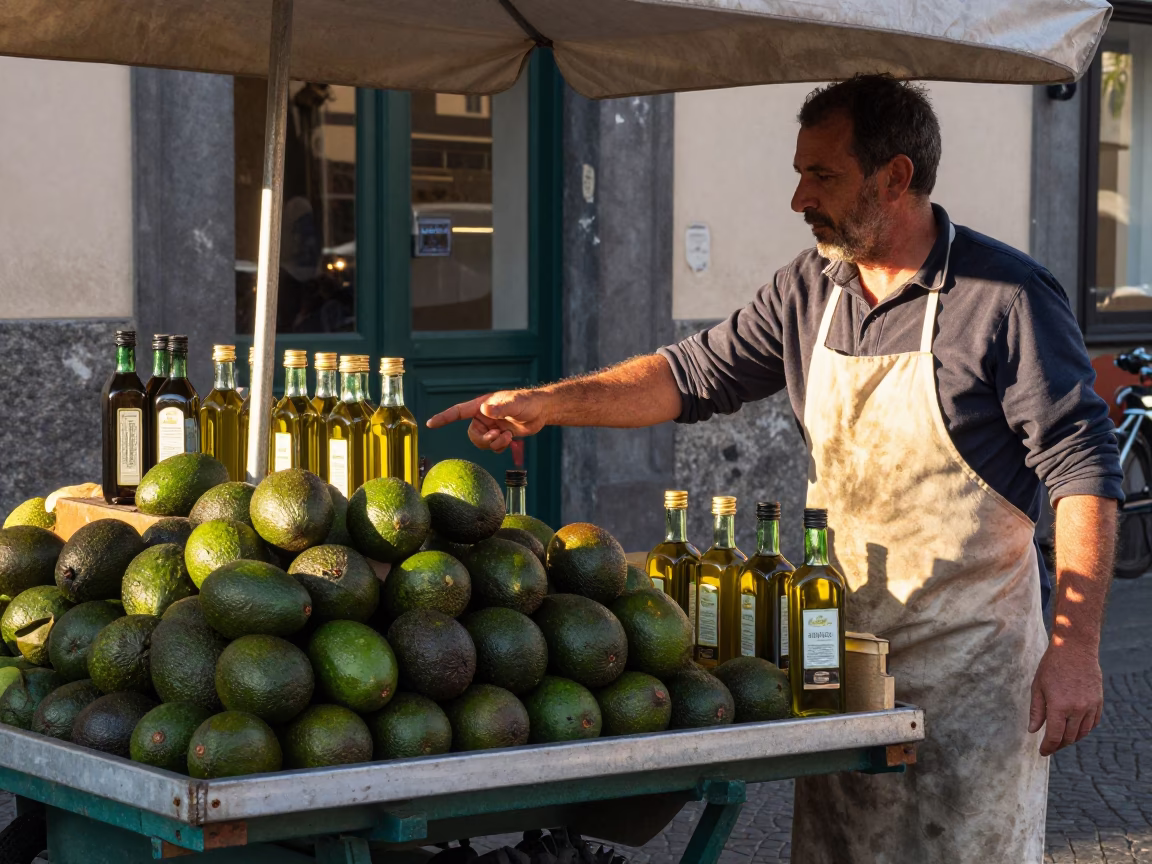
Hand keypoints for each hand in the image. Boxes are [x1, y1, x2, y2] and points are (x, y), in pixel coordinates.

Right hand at [426, 389, 549, 452]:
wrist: (541, 411)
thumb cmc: (528, 402)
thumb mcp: (515, 404)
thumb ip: (501, 408)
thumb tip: (485, 410)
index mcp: (482, 406)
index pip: (458, 412)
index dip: (443, 418)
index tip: (430, 424)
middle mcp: (483, 417)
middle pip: (472, 434)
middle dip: (484, 440)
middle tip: (498, 436)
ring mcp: (490, 426)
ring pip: (481, 443)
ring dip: (494, 444)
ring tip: (507, 436)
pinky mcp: (498, 435)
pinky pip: (491, 447)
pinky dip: (500, 447)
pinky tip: (510, 439)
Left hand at [1028, 641, 1102, 756]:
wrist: (1075, 649)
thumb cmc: (1051, 666)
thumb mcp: (1038, 687)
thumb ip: (1036, 711)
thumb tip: (1033, 730)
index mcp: (1059, 706)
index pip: (1054, 736)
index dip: (1048, 747)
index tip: (1042, 752)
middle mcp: (1077, 709)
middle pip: (1069, 738)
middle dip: (1059, 745)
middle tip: (1050, 747)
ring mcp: (1090, 706)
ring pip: (1082, 732)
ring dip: (1072, 739)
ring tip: (1062, 740)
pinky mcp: (1099, 702)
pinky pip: (1093, 723)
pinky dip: (1084, 729)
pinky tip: (1076, 729)